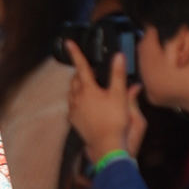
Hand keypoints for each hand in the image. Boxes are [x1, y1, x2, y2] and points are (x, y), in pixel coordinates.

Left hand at [66, 44, 145, 162]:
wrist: (106, 145)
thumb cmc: (114, 120)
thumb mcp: (119, 95)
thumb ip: (118, 74)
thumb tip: (118, 56)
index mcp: (87, 89)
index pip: (81, 66)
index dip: (75, 53)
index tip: (69, 43)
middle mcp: (76, 98)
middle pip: (75, 80)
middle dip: (80, 72)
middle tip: (89, 70)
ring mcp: (73, 110)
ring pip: (72, 93)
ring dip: (78, 87)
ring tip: (89, 86)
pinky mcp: (74, 121)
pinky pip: (72, 106)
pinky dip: (77, 101)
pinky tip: (86, 104)